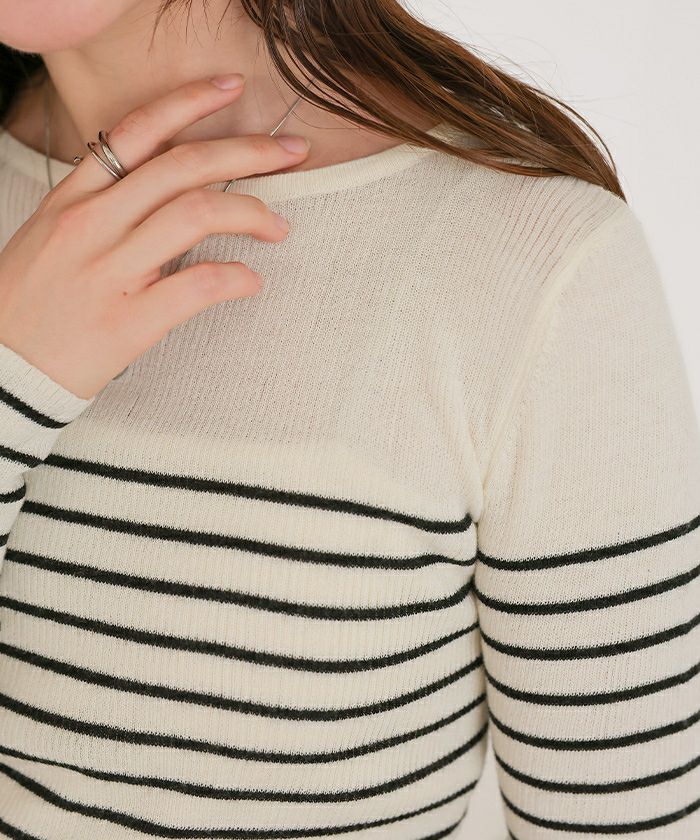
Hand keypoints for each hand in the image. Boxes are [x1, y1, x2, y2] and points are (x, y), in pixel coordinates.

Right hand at [0, 74, 309, 399]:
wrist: (3, 368)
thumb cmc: (31, 304)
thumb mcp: (53, 236)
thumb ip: (104, 208)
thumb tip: (164, 192)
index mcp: (74, 199)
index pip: (137, 132)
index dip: (190, 103)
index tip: (231, 89)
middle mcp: (92, 224)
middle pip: (182, 166)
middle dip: (247, 152)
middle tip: (291, 153)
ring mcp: (110, 271)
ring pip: (194, 214)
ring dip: (252, 213)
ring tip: (278, 227)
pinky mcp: (129, 321)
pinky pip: (198, 285)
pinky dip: (236, 278)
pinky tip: (251, 281)